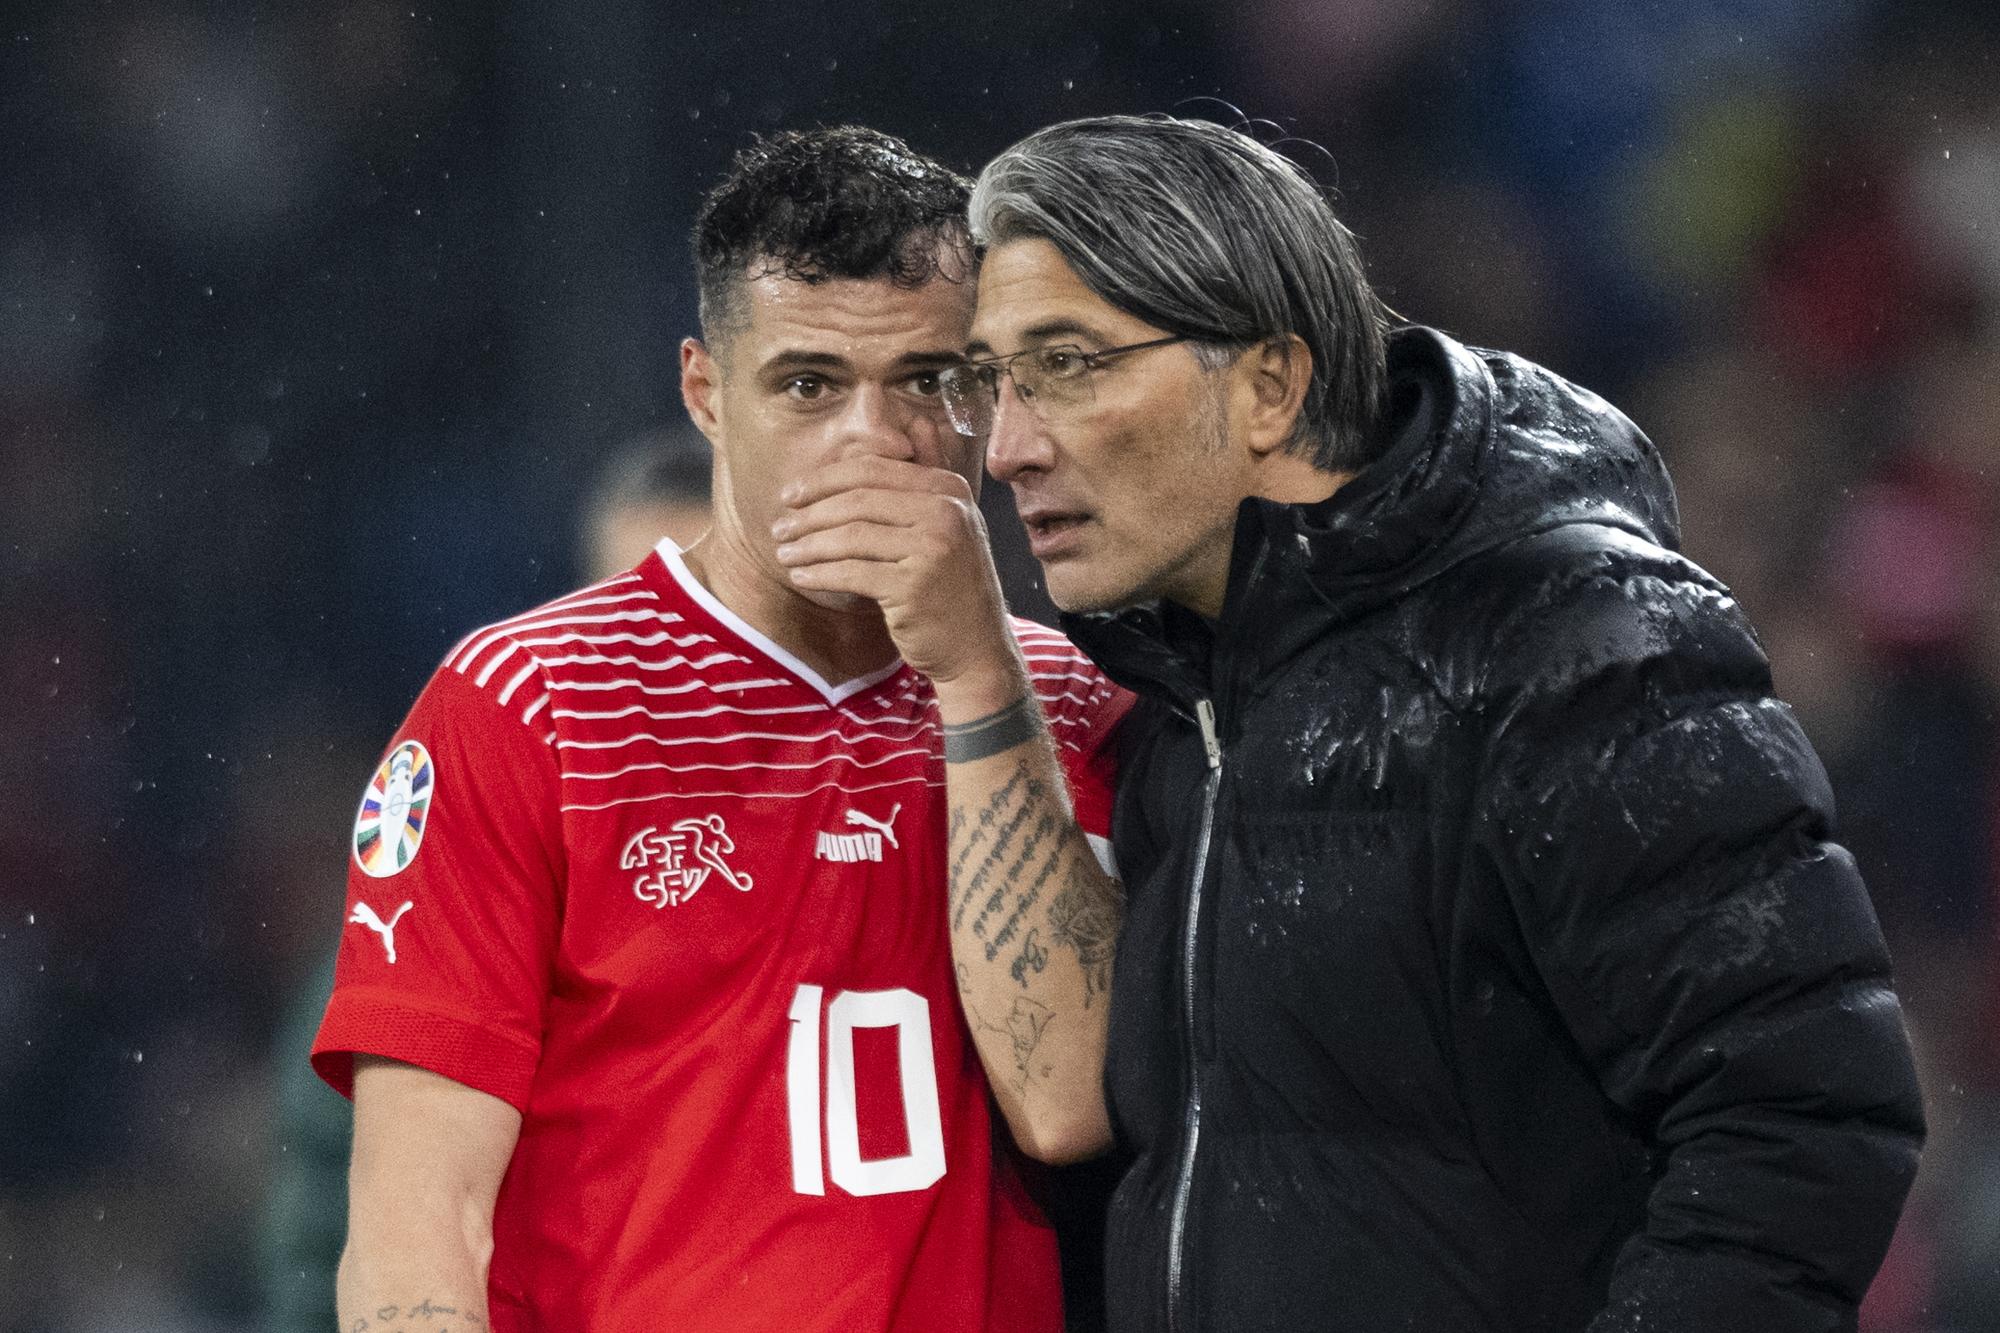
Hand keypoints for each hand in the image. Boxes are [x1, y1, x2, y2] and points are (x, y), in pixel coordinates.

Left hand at [772, 450, 1020, 705]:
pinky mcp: (914, 587)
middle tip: (780, 528)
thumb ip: (917, 485)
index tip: (791, 495)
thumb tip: (893, 436)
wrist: (977, 647)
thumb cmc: (950, 587)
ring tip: (784, 554)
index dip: (824, 480)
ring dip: (808, 545)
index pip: (873, 470)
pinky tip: (801, 577)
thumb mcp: (944, 527)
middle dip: (810, 514)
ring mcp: (933, 548)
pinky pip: (852, 573)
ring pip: (851, 536)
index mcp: (949, 488)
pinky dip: (820, 574)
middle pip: (858, 501)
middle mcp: (947, 512)